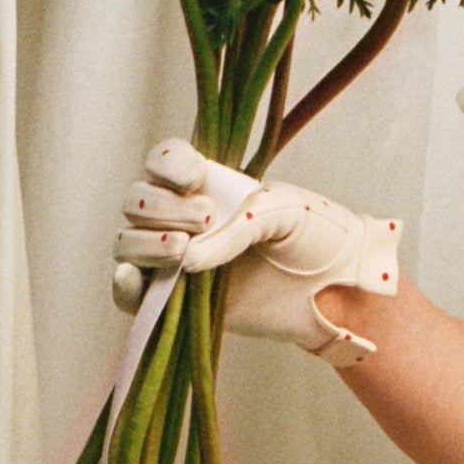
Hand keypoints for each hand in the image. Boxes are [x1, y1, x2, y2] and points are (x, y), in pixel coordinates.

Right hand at [113, 136, 402, 366]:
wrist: (340, 290)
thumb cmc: (319, 239)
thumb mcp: (283, 213)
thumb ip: (235, 227)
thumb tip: (186, 259)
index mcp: (209, 185)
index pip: (163, 161)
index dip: (166, 165)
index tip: (194, 177)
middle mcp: (185, 218)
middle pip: (137, 201)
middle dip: (161, 206)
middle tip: (205, 217)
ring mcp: (177, 259)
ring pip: (127, 243)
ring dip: (145, 242)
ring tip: (183, 251)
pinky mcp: (176, 302)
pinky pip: (130, 293)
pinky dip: (123, 284)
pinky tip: (134, 277)